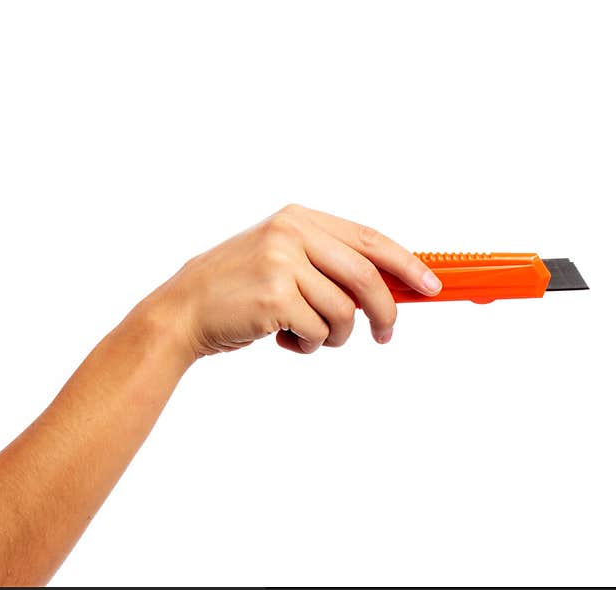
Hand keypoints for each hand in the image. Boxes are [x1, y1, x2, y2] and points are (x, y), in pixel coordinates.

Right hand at [155, 204, 442, 357]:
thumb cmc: (239, 291)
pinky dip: (309, 346)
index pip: (370, 239)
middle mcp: (291, 233)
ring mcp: (282, 263)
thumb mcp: (283, 259)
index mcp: (299, 218)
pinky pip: (319, 332)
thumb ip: (331, 264)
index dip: (407, 263)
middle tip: (385, 335)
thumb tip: (394, 286)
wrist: (183, 310)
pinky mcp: (274, 296)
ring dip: (334, 336)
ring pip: (344, 312)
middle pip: (367, 276)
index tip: (433, 285)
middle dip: (385, 312)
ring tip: (305, 334)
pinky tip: (282, 339)